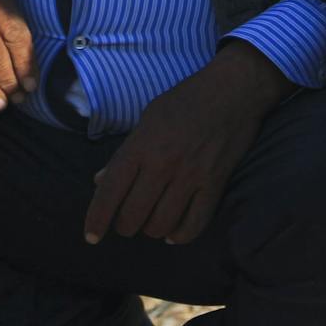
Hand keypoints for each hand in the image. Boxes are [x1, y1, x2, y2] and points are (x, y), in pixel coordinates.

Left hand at [83, 41, 292, 245]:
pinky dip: (180, 235)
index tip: (91, 237)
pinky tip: (174, 232)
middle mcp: (163, 163)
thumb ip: (125, 152)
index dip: (97, 219)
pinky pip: (194, 224)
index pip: (110, 191)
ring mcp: (191, 176)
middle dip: (125, 225)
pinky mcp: (215, 184)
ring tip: (151, 220)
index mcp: (141, 145)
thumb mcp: (148, 118)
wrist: (234, 88)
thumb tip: (100, 182)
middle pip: (133, 215)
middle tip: (128, 219)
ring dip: (151, 229)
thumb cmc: (186, 99)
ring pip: (161, 225)